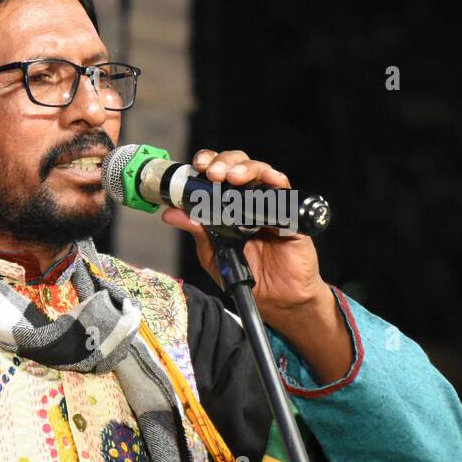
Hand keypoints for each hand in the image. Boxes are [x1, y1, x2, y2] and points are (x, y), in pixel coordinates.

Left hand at [160, 149, 353, 382]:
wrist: (276, 300)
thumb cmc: (247, 275)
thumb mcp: (213, 254)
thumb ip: (196, 231)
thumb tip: (170, 213)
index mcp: (229, 204)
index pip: (219, 172)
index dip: (209, 162)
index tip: (197, 166)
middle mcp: (250, 199)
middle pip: (239, 164)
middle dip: (224, 162)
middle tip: (213, 174)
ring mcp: (271, 205)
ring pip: (261, 170)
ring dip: (246, 168)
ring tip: (232, 178)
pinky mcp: (291, 215)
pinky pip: (285, 191)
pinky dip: (276, 180)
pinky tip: (268, 180)